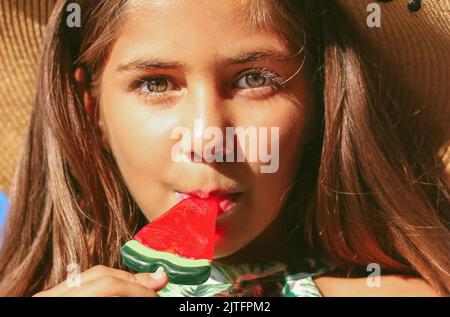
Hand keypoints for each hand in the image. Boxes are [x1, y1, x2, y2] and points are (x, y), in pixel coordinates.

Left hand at [33, 265, 167, 296]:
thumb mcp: (103, 314)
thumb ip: (123, 296)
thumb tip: (157, 282)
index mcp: (63, 300)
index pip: (109, 284)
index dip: (139, 287)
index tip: (158, 295)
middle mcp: (52, 293)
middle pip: (102, 273)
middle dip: (134, 281)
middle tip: (157, 287)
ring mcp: (49, 294)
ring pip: (93, 274)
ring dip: (123, 280)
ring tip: (142, 289)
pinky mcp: (53, 295)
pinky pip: (84, 282)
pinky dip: (107, 285)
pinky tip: (122, 290)